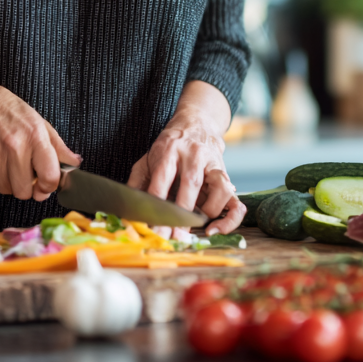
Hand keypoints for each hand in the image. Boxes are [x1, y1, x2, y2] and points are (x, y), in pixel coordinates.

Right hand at [0, 62, 80, 201]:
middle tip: (25, 173)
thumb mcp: (38, 120)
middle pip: (25, 191)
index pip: (50, 177)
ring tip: (8, 164)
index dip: (49, 186)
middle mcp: (14, 145)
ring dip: (8, 183)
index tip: (46, 184)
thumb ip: (58, 145)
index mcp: (35, 135)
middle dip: (27, 187)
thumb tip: (75, 162)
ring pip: (5, 190)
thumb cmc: (6, 108)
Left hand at [127, 81, 244, 234]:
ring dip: (209, 212)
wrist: (197, 124)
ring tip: (196, 227)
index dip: (156, 205)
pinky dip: (230, 219)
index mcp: (169, 150)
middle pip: (190, 184)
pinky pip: (236, 200)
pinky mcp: (226, 176)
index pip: (162, 179)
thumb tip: (127, 211)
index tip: (151, 227)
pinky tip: (216, 229)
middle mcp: (194, 155)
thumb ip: (136, 182)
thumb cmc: (169, 147)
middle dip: (182, 214)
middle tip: (172, 237)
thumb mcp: (147, 158)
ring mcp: (213, 165)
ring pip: (220, 189)